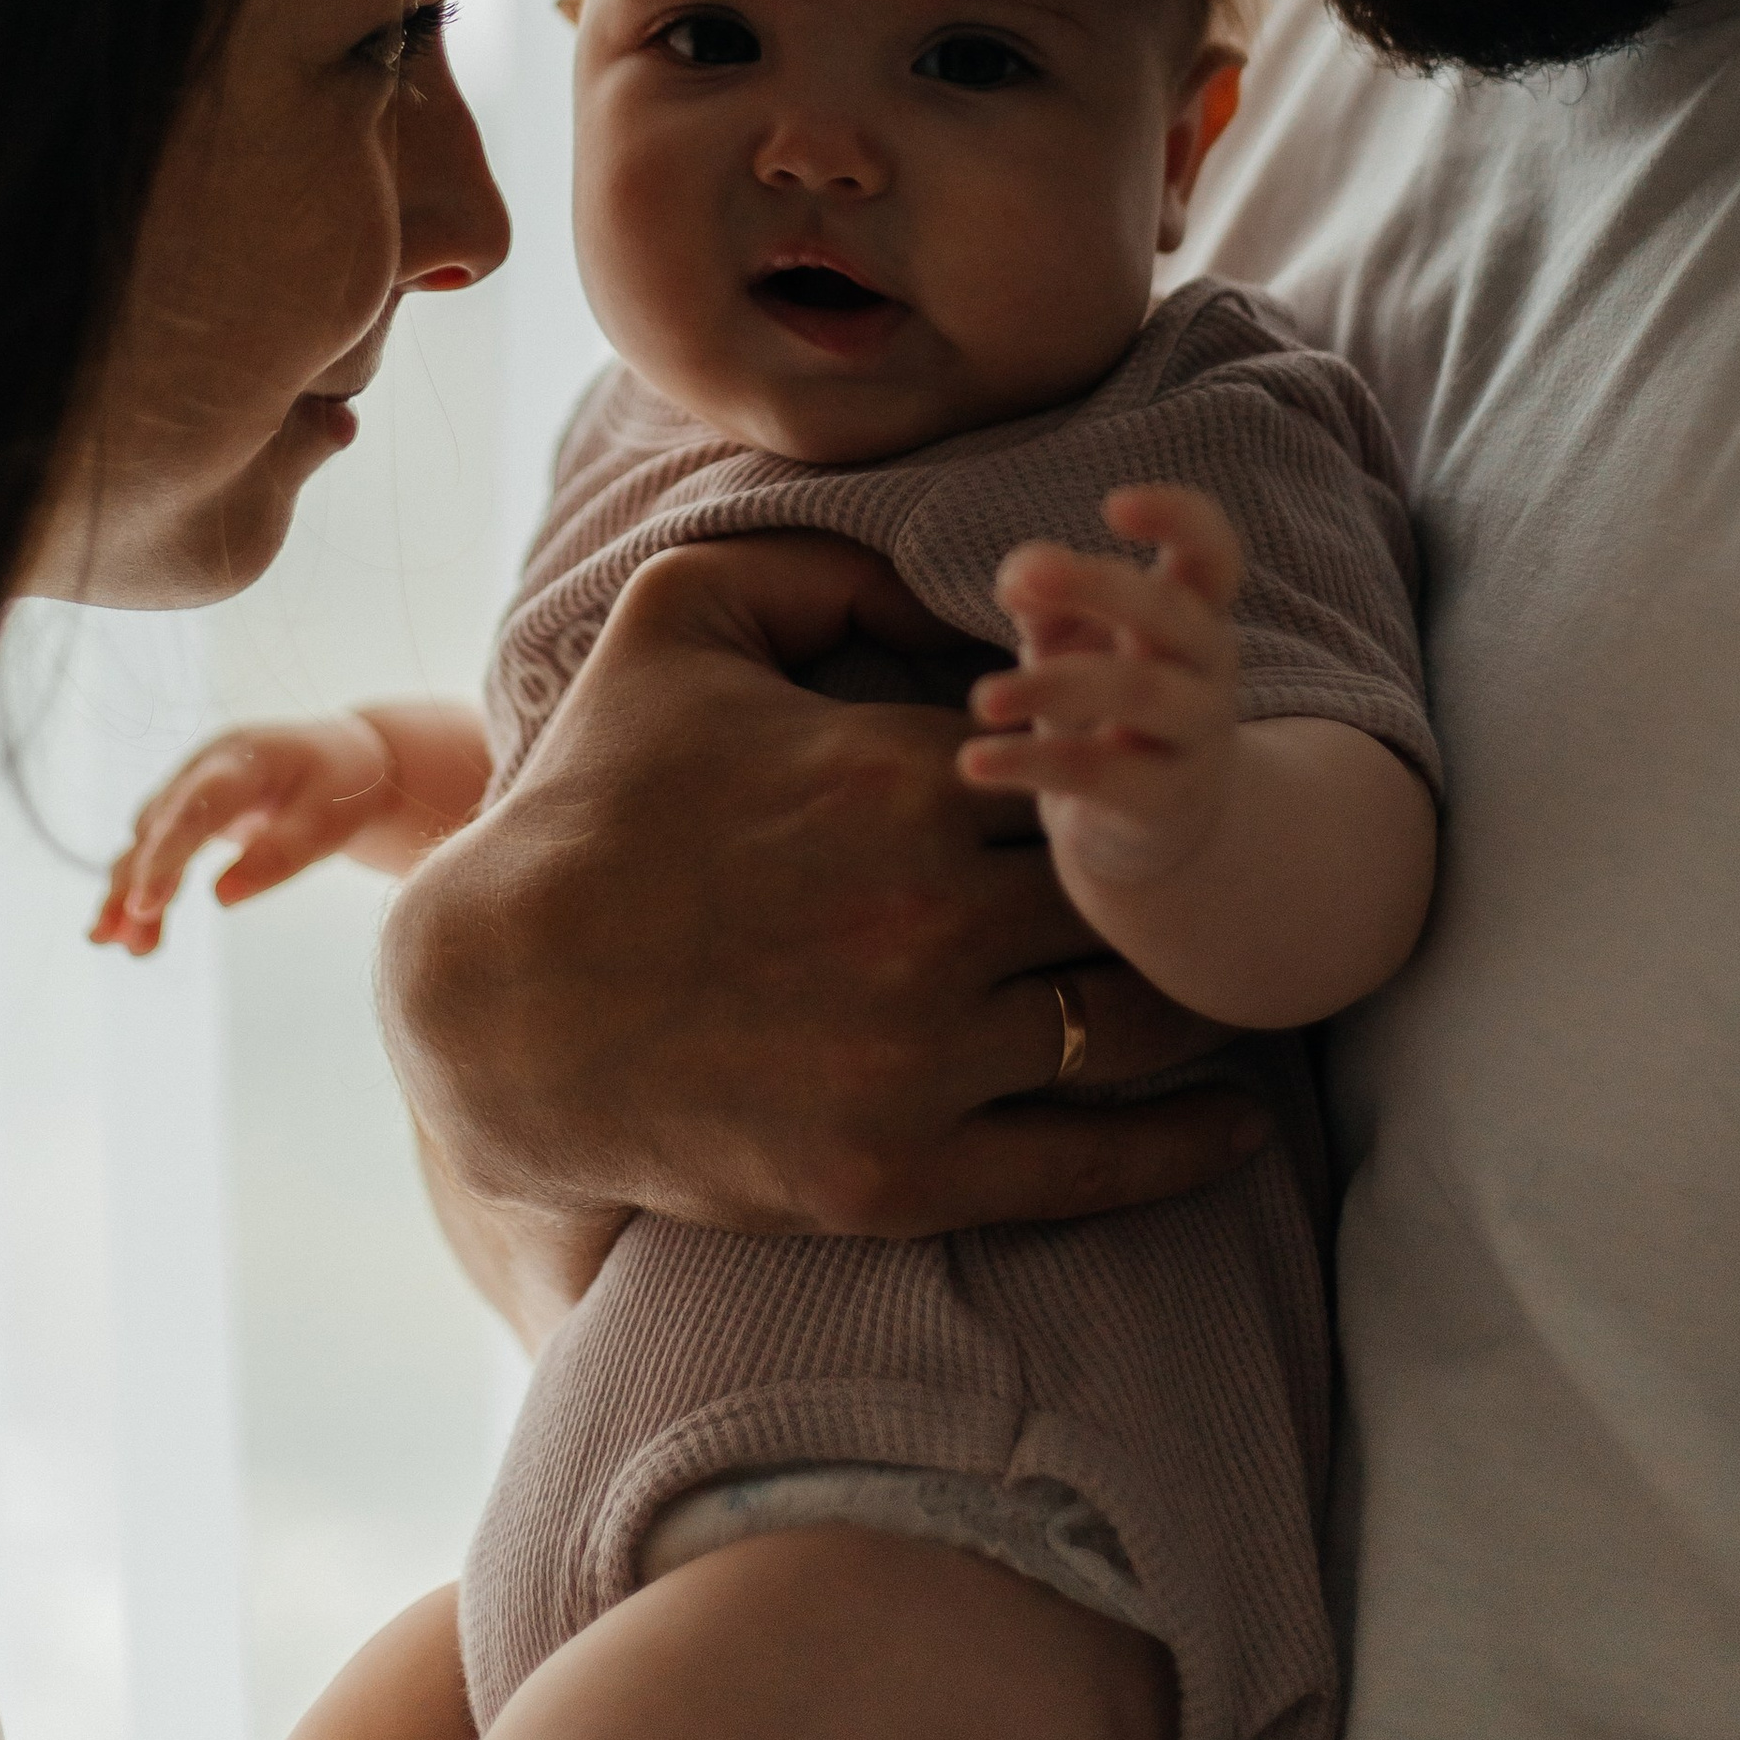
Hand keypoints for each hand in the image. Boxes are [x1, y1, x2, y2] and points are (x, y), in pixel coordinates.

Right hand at [92, 701, 488, 954]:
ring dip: (128, 893)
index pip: (196, 808)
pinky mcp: (188, 813)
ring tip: (118, 946)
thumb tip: (222, 897)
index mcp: (243, 759)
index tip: (145, 904)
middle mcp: (205, 768)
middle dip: (136, 882)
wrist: (343, 757)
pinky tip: (134, 939)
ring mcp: (191, 788)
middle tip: (117, 938)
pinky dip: (143, 892)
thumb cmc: (342, 787)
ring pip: (147, 843)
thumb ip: (281, 854)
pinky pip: (157, 854)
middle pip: (160, 827)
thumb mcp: (330, 820)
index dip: (166, 855)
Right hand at [376, 530, 1269, 1251]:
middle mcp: (926, 919)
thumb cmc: (588, 795)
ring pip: (1135, 1025)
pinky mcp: (897, 1177)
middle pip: (1128, 893)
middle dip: (1170, 878)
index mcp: (897, 776)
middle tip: (1214, 874)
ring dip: (1197, 998)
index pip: (1085, 760)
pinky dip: (1189, 1145)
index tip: (1145, 765)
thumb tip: (967, 589)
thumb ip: (833, 563)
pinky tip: (1243, 1121)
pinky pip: (1092, 1165)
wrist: (496, 1003)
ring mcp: (917, 1059)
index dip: (1123, 762)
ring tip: (1233, 978)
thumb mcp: (682, 614)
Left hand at [960, 481, 1244, 902]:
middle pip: (1171, 614)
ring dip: (1051, 686)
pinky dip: (1031, 764)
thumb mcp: (1073, 640)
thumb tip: (1018, 577)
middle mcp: (1208, 666)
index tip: (1112, 506)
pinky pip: (1102, 774)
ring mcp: (1195, 735)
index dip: (1179, 518)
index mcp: (1192, 611)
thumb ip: (1046, 596)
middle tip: (1019, 580)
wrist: (1158, 825)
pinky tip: (972, 761)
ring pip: (1139, 693)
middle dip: (1097, 586)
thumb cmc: (1108, 703)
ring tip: (980, 698)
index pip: (1214, 553)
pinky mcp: (1164, 799)